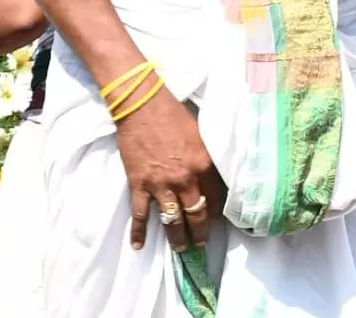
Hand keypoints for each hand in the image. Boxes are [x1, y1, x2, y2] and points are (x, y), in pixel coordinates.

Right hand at [112, 90, 221, 253]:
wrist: (141, 104)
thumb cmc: (173, 113)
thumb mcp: (201, 133)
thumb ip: (208, 157)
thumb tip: (214, 174)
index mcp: (204, 165)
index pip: (216, 199)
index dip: (216, 214)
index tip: (215, 221)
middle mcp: (186, 180)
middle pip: (196, 216)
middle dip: (200, 233)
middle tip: (200, 244)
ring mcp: (161, 185)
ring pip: (172, 221)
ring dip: (177, 239)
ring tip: (181, 250)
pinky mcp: (140, 184)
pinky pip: (140, 214)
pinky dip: (138, 232)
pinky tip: (138, 245)